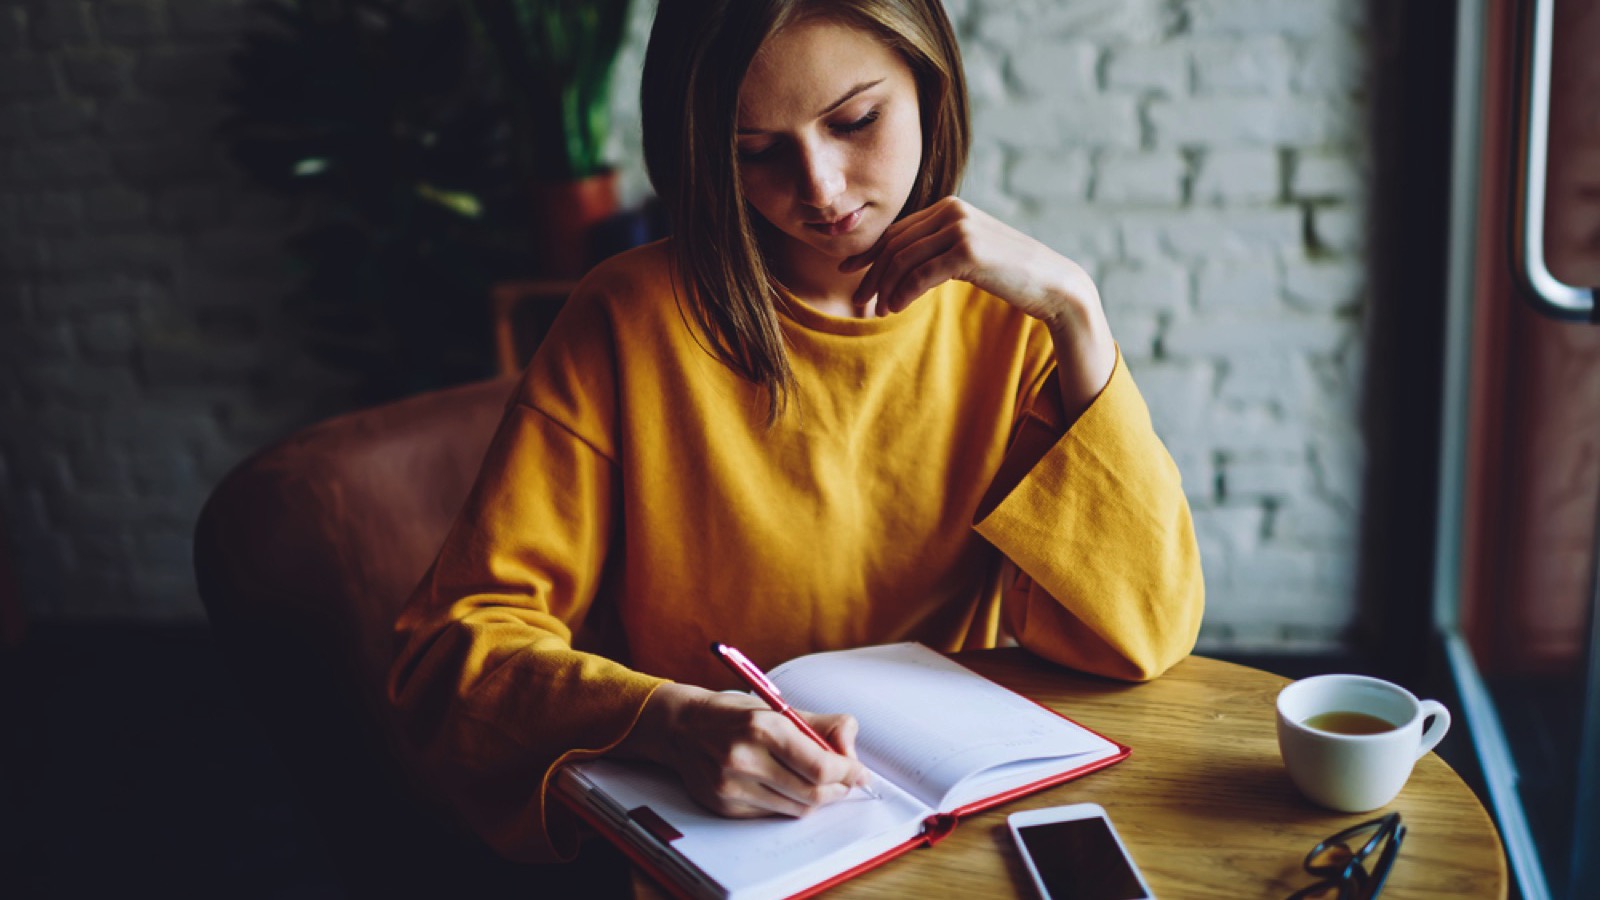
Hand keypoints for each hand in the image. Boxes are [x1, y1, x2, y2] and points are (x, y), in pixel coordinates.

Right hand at [615, 682, 871, 817]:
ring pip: (795, 808)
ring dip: (816, 798)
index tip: (858, 771)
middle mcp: (743, 758)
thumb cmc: (735, 715)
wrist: (681, 727)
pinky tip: (784, 785)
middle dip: (837, 789)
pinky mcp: (723, 805)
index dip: (848, 772)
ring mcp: (730, 786)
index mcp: (762, 726)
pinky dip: (788, 803)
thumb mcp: (778, 707)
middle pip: (812, 793)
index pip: (820, 766)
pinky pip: (772, 813)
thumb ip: (822, 725)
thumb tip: (852, 750)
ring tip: (817, 782)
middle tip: (845, 780)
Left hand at [841, 196, 1116, 415]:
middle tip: (859, 302)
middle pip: (894, 244)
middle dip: (871, 275)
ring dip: (885, 289)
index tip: (849, 273)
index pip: (897, 230)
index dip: (869, 253)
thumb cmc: (1008, 272)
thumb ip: (937, 249)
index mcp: (949, 207)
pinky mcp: (967, 252)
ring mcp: (960, 229)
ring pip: (902, 260)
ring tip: (879, 312)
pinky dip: (902, 294)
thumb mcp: (967, 252)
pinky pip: (919, 275)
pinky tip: (896, 308)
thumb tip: (897, 265)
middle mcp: (952, 211)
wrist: (1051, 282)